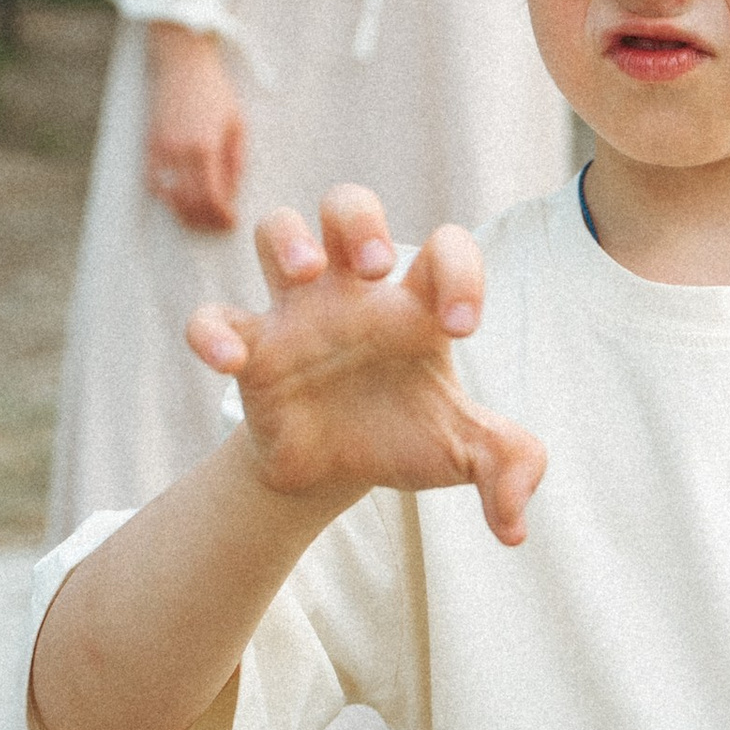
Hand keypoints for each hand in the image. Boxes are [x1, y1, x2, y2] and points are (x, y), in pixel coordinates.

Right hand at [144, 23, 245, 231]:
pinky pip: (154, 183)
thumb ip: (235, 162)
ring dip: (185, 214)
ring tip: (201, 219)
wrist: (182, 64)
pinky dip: (165, 197)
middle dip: (205, 221)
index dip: (222, 216)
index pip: (212, 197)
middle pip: (189, 203)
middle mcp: (179, 152)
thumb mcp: (236, 125)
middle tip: (218, 226)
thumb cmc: (215, 92)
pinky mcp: (149, 146)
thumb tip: (231, 194)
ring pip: (169, 197)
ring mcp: (160, 150)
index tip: (231, 222)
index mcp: (205, 147)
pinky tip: (177, 200)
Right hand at [186, 183, 545, 545]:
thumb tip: (516, 523)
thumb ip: (508, 467)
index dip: (461, 272)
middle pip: (347, 206)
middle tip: (376, 268)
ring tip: (308, 269)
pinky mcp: (250, 348)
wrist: (332, 468)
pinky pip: (215, 316)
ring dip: (288, 238)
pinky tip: (232, 361)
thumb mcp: (464, 452)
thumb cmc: (402, 436)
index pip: (444, 249)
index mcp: (413, 303)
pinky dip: (214, 330)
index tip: (462, 330)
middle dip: (360, 220)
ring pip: (278, 230)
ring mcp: (298, 312)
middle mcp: (353, 292)